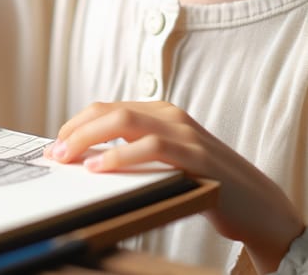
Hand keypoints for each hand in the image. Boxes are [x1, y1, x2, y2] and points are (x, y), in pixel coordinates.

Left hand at [44, 101, 304, 273]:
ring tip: (68, 159)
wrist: (257, 204)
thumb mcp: (163, 158)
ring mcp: (183, 132)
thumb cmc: (202, 181)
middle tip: (54, 153)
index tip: (55, 145)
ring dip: (89, 139)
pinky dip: (120, 156)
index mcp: (158, 111)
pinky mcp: (195, 155)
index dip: (76, 125)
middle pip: (108, 111)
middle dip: (75, 130)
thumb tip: (84, 155)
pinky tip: (99, 168)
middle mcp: (168, 115)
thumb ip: (132, 148)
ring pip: (124, 121)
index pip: (105, 109)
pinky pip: (151, 147)